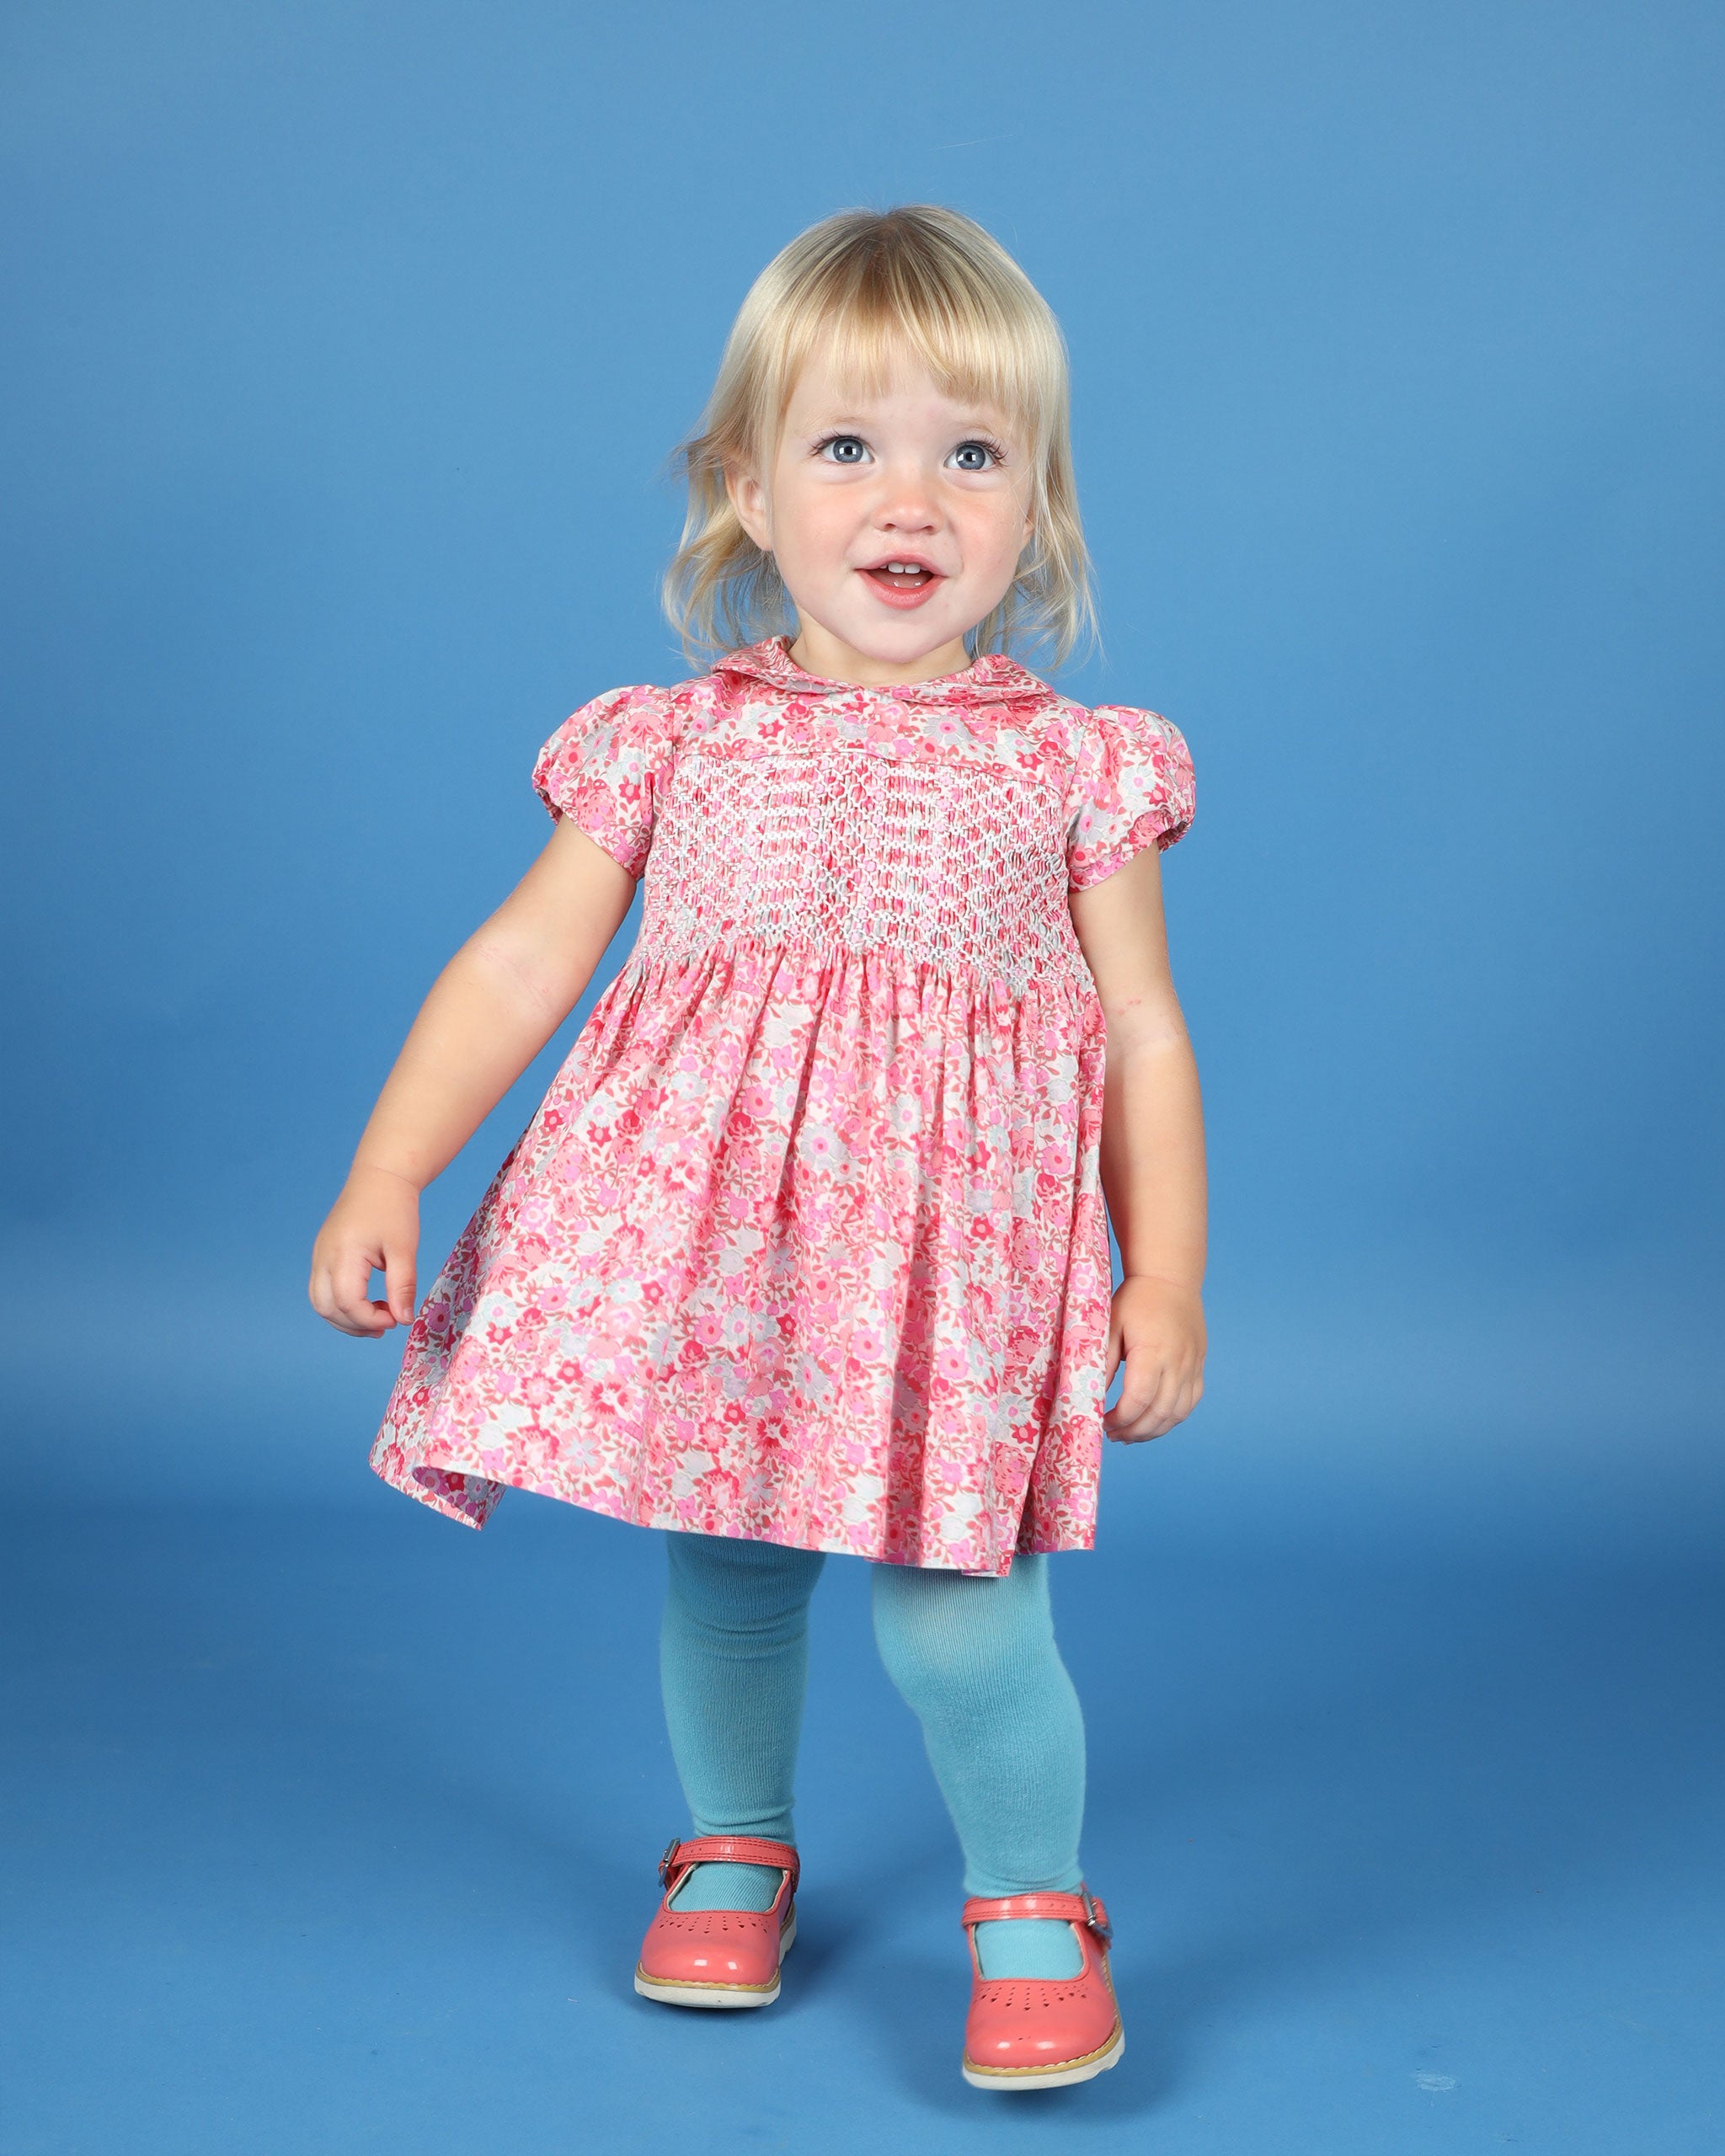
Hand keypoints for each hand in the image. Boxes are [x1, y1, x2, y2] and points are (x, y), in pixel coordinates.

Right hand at [308, 1165, 420, 1336]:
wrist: (380, 1178)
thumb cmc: (393, 1208)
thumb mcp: (404, 1248)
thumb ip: (402, 1285)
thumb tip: (404, 1320)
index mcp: (343, 1253)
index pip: (346, 1302)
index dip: (369, 1319)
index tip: (395, 1319)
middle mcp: (323, 1257)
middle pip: (326, 1307)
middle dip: (354, 1325)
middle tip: (386, 1325)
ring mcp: (319, 1256)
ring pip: (320, 1302)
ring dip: (346, 1318)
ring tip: (378, 1319)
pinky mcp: (323, 1255)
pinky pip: (323, 1290)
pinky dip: (341, 1304)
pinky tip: (368, 1303)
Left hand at [1102, 1275, 1204, 1442]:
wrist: (1171, 1279)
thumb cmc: (1135, 1300)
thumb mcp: (1110, 1325)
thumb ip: (1102, 1362)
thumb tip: (1089, 1395)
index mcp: (1153, 1352)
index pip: (1139, 1399)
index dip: (1120, 1418)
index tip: (1103, 1422)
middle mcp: (1178, 1363)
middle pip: (1160, 1413)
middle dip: (1135, 1431)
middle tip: (1113, 1435)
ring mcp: (1192, 1366)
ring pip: (1177, 1413)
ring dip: (1154, 1430)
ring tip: (1131, 1434)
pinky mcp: (1199, 1367)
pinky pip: (1190, 1403)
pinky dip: (1172, 1418)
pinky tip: (1153, 1420)